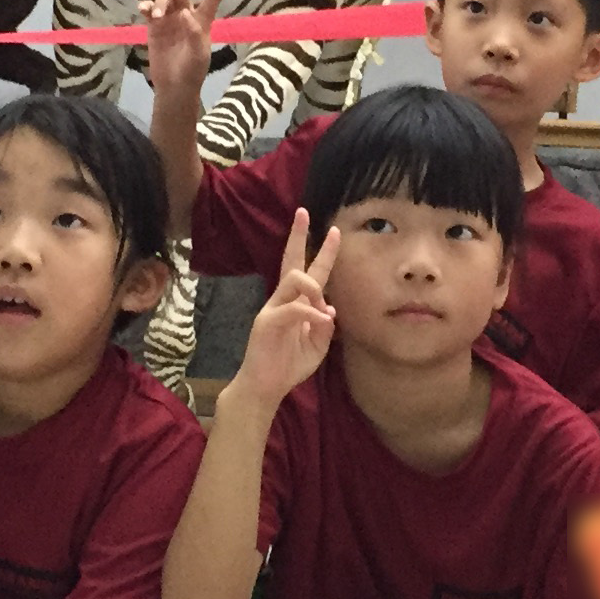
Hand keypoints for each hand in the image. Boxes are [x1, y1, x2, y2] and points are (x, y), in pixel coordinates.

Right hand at [144, 0, 227, 109]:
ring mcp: (169, 19)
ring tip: (155, 15)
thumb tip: (185, 13)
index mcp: (202, 20)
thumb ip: (194, 33)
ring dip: (159, 1)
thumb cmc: (192, 72)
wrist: (174, 86)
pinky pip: (148, 9)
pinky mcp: (154, 27)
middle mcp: (185, 15)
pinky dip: (145, 6)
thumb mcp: (199, 55)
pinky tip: (143, 10)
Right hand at [234, 210, 340, 399]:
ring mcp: (272, 308)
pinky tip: (321, 321)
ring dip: (314, 287)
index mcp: (295, 304)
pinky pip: (294, 309)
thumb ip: (324, 325)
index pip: (309, 271)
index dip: (323, 252)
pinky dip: (312, 313)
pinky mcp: (267, 322)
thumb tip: (329, 306)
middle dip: (298, 236)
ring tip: (321, 305)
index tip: (334, 230)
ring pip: (294, 279)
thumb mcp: (317, 346)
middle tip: (303, 212)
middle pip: (291, 261)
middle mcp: (282, 300)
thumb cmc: (289, 365)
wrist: (265, 387)